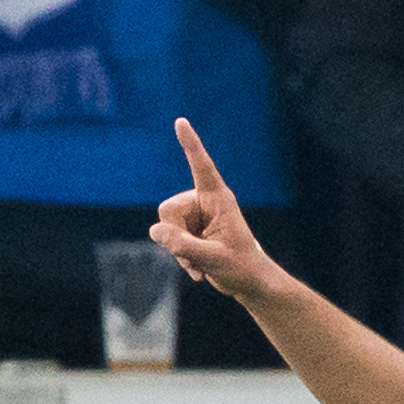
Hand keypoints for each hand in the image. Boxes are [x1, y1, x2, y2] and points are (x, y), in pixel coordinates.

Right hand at [152, 117, 285, 299]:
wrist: (249, 282)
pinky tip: (198, 268)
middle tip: (197, 257)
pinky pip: (168, 238)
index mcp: (218, 198)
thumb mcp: (212, 259)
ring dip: (179, 251)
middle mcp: (204, 201)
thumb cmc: (240, 267)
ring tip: (201, 263)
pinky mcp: (189, 229)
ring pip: (165, 226)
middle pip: (168, 209)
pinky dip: (180, 257)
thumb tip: (155, 230)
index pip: (201, 167)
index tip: (181, 121)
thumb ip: (183, 245)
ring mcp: (195, 216)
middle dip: (176, 236)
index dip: (190, 145)